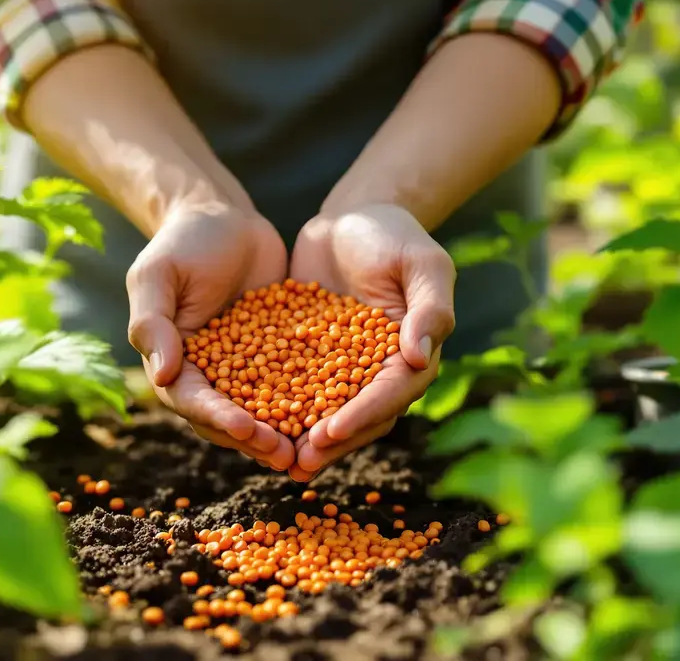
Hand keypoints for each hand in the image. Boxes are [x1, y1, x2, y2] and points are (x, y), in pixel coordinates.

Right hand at [127, 203, 295, 469]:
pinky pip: (296, 382)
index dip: (217, 417)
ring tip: (313, 447)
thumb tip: (163, 375)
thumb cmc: (182, 242)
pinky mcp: (278, 355)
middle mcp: (209, 375)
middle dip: (256, 439)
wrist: (224, 216)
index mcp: (174, 363)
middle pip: (229, 418)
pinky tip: (340, 409)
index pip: (192, 400)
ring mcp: (245, 368)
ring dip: (286, 432)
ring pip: (264, 410)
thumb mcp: (157, 274)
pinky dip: (314, 399)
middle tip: (286, 454)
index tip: (245, 429)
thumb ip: (152, 322)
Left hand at [287, 204, 454, 480]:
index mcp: (412, 356)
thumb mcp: (422, 263)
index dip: (362, 416)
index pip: (390, 394)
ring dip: (303, 438)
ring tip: (276, 458)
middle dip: (331, 441)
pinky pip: (296, 389)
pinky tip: (249, 422)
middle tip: (299, 461)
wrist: (353, 218)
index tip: (331, 431)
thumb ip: (429, 308)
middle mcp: (380, 372)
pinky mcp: (312, 359)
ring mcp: (344, 369)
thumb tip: (419, 357)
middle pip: (360, 417)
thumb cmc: (395, 235)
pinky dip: (278, 408)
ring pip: (327, 412)